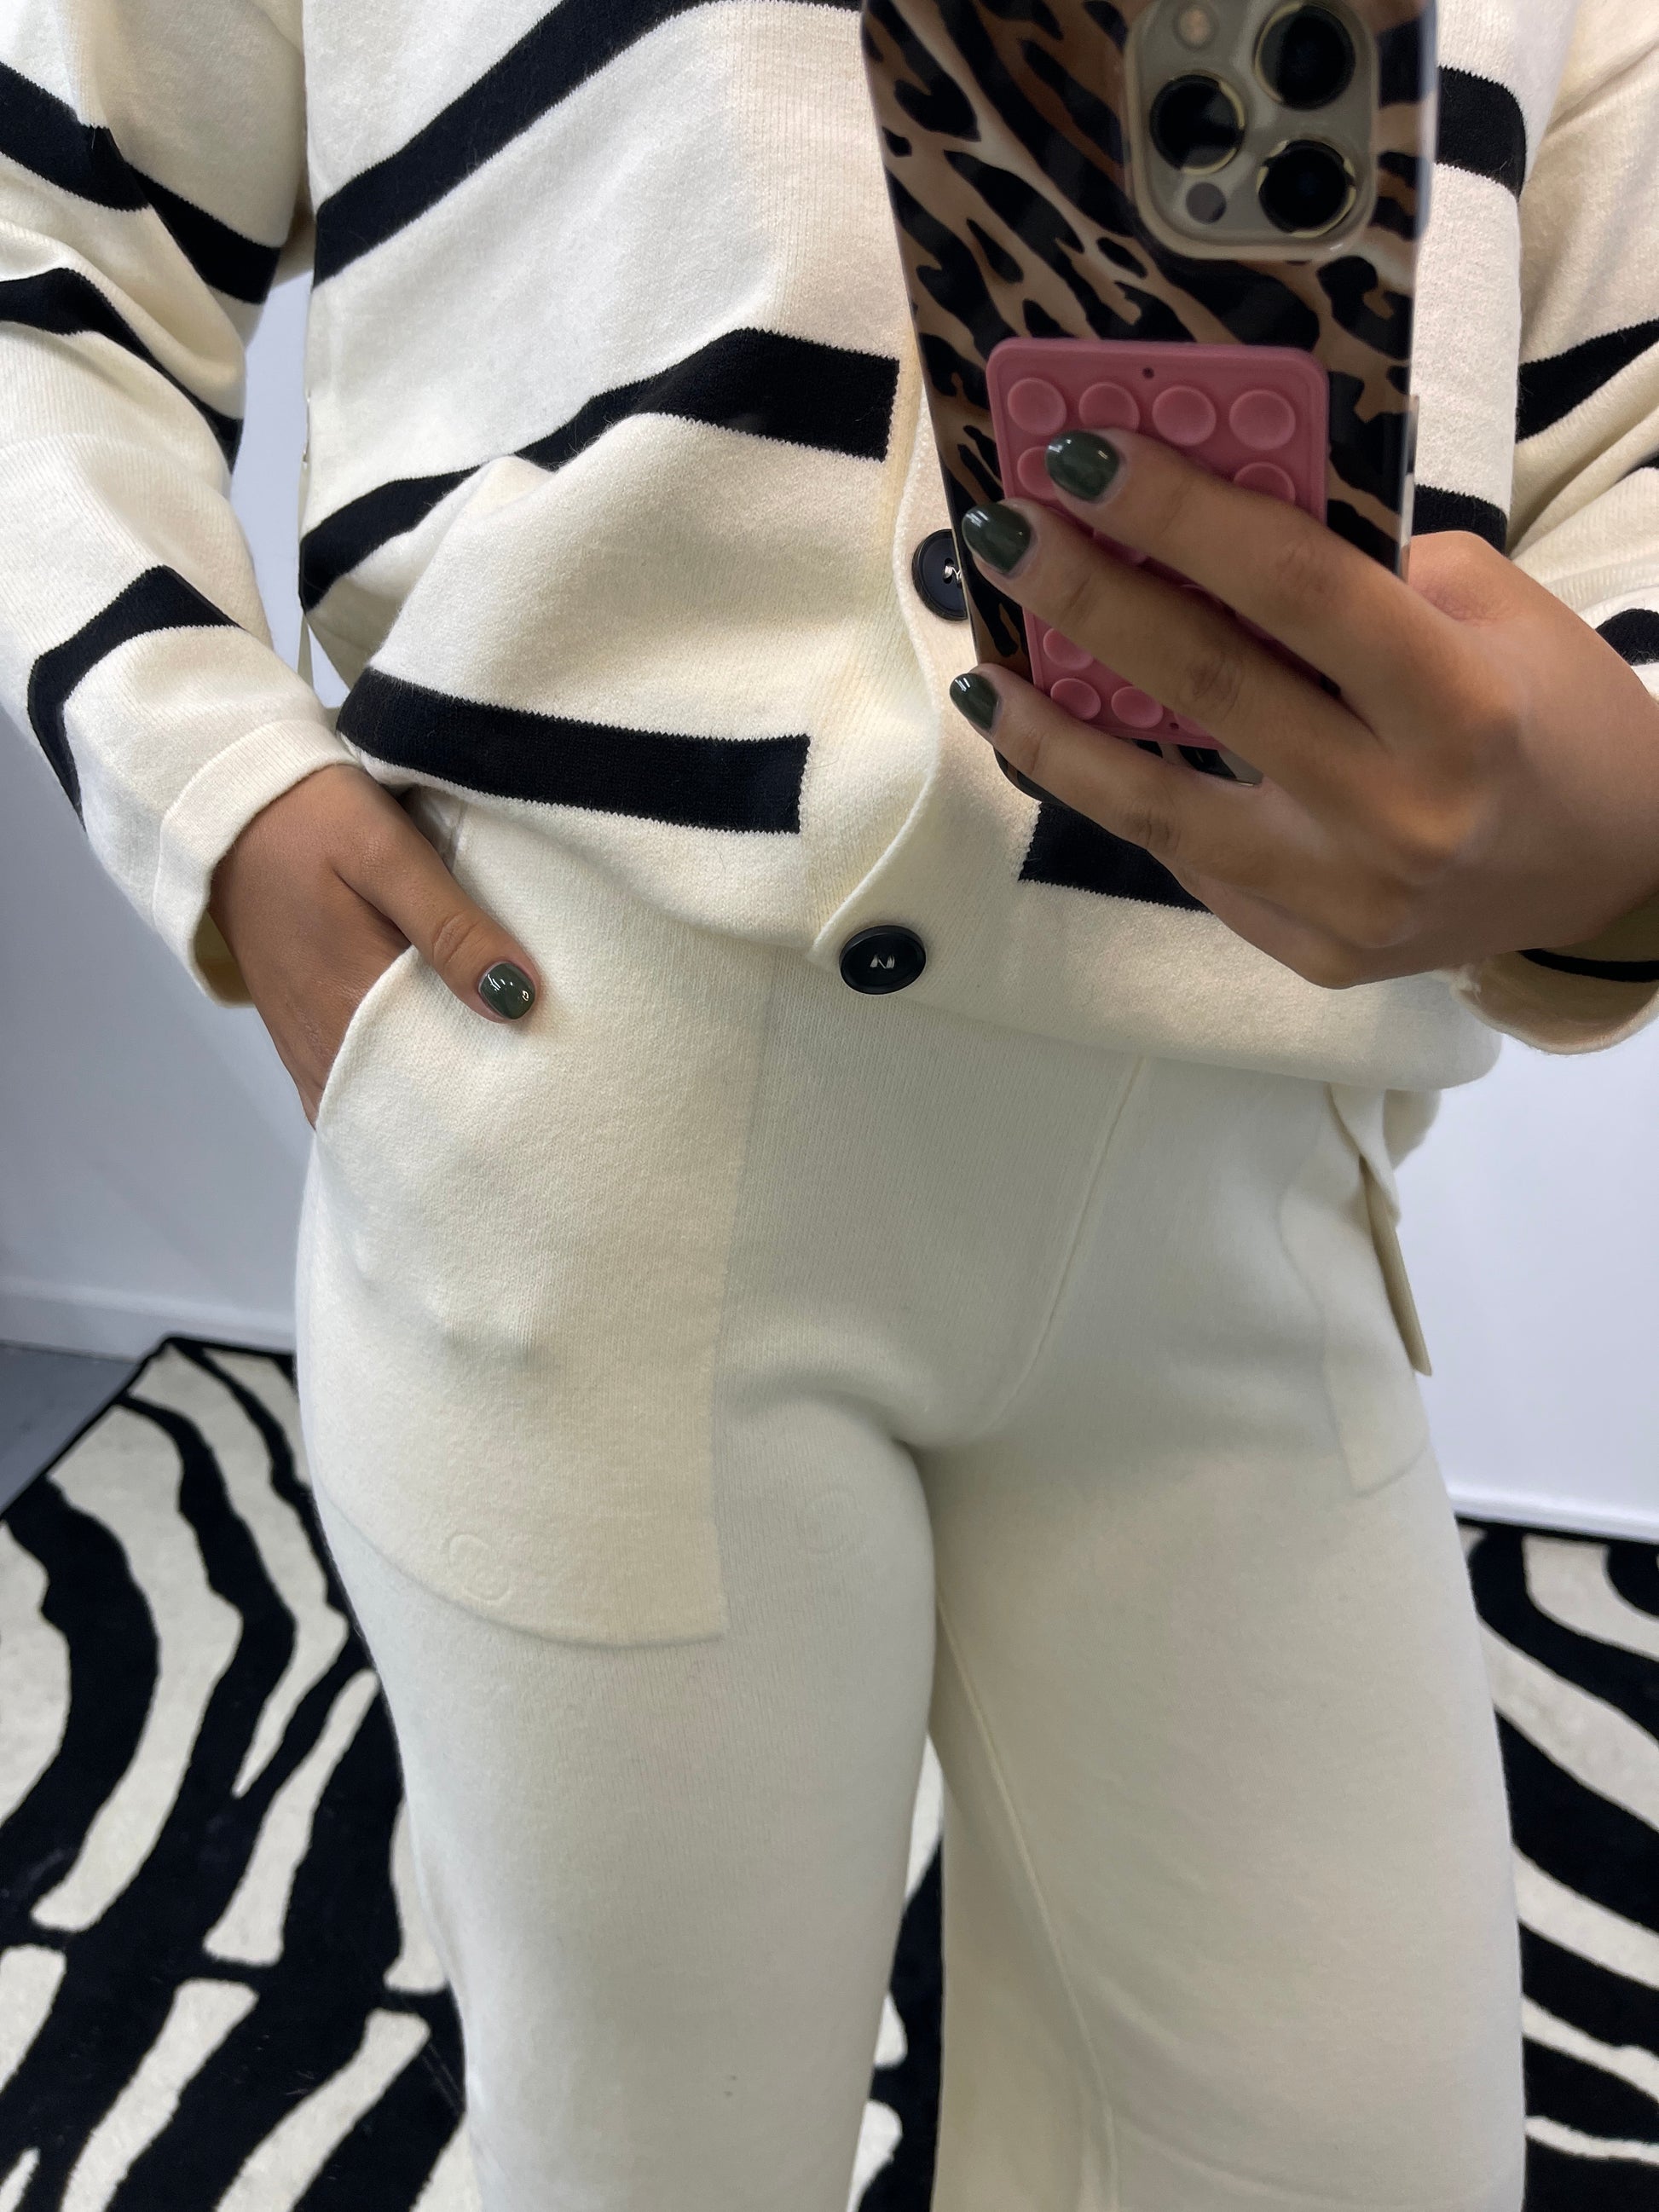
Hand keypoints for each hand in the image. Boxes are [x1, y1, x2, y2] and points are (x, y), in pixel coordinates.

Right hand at [208, 762, 539, 1123]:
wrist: (229, 808)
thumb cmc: (310, 820)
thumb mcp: (387, 854)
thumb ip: (451, 928)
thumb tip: (518, 1000)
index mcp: (350, 1006)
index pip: (435, 1087)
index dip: (492, 1091)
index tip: (542, 1083)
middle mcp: (322, 1044)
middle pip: (409, 1105)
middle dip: (467, 1102)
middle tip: (529, 1087)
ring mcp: (305, 1045)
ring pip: (379, 1101)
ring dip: (430, 1096)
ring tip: (492, 1083)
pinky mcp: (298, 1034)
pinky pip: (351, 1085)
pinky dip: (392, 1088)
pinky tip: (432, 1072)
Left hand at [949, 429, 1658, 987]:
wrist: (1607, 870)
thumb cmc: (1549, 716)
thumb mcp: (1487, 613)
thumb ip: (1358, 572)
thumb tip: (1202, 520)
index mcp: (1461, 710)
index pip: (1296, 591)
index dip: (1181, 516)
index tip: (1084, 457)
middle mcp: (1400, 815)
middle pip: (1209, 690)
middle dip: (1089, 600)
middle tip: (1006, 533)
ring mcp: (1348, 901)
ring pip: (1162, 811)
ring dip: (1056, 735)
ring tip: (989, 674)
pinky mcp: (1312, 954)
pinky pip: (1196, 865)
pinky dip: (1124, 801)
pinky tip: (1068, 748)